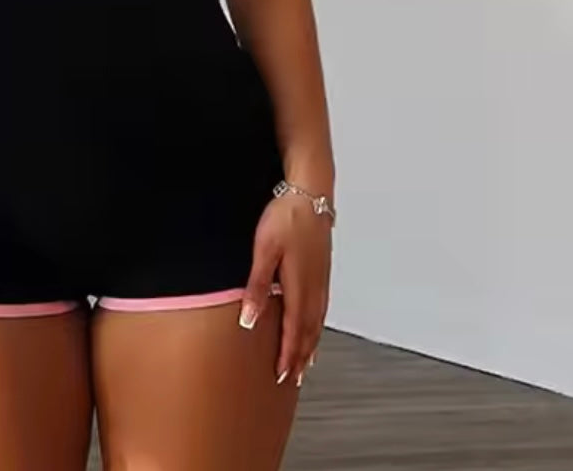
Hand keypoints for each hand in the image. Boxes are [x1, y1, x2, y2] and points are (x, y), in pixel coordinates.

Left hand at [239, 190, 331, 386]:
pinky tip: (313, 327)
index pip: (294, 331)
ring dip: (310, 345)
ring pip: (317, 321)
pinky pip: (321, 308)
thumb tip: (249, 319)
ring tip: (305, 364)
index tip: (282, 375)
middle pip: (308, 331)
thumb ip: (257, 286)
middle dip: (300, 357)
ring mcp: (321, 279)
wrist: (310, 193)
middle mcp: (315, 288)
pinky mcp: (323, 270)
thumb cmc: (286, 217)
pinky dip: (317, 326)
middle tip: (292, 379)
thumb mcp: (264, 249)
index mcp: (299, 286)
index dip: (288, 355)